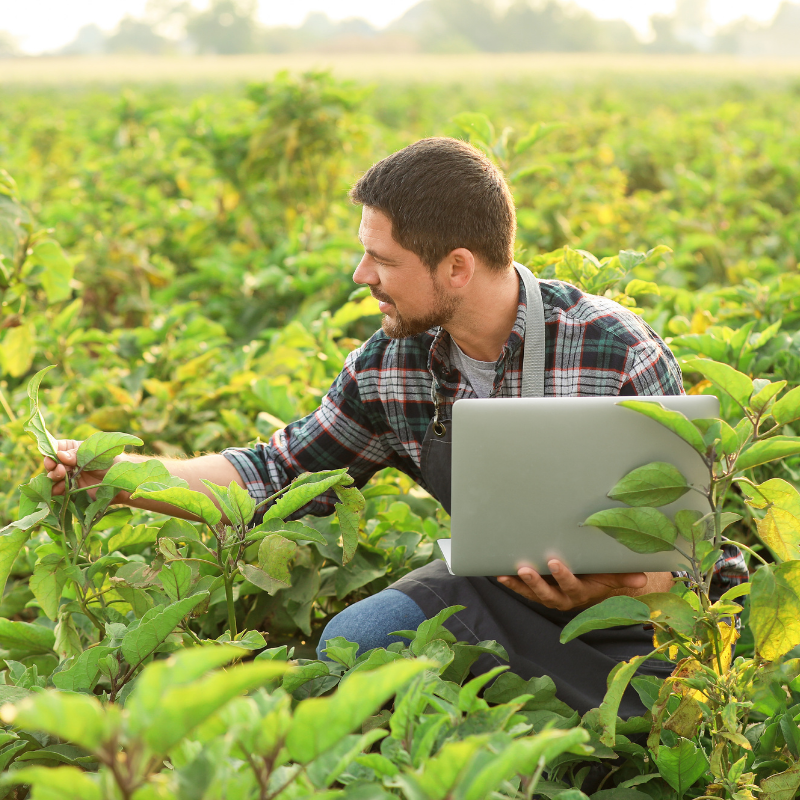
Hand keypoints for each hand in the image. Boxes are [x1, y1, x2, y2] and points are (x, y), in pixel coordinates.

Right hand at [44, 439, 122, 500]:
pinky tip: (63, 488)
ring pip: (51, 477)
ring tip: (63, 478)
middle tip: (61, 470)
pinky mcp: (70, 490)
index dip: (50, 452)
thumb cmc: (112, 462)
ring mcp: (68, 477)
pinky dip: (56, 490)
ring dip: (53, 478)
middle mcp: (67, 463)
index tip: (52, 458)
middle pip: (51, 463)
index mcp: (72, 449)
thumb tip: (60, 455)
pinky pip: (57, 491)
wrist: (121, 482)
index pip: (55, 447)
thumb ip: (78, 455)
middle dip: (52, 466)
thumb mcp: (97, 455)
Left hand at [496, 560, 647, 611]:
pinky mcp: (537, 593)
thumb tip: (642, 578)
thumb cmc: (600, 577)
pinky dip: (512, 583)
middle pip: (548, 594)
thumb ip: (624, 576)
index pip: (571, 586)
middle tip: (525, 568)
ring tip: (509, 572)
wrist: (591, 587)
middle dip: (536, 582)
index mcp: (580, 593)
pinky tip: (500, 575)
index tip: (555, 561)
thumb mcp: (613, 577)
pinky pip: (523, 590)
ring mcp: (548, 596)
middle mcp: (562, 598)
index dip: (563, 576)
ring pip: (533, 593)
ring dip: (520, 584)